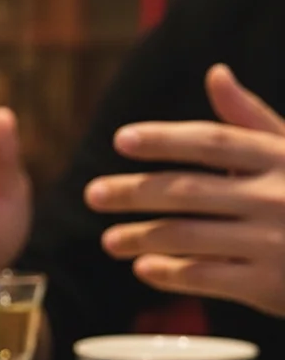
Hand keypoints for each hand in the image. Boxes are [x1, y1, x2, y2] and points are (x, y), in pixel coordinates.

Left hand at [86, 64, 284, 315]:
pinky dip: (169, 272)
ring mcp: (273, 242)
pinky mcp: (269, 285)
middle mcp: (277, 196)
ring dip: (140, 237)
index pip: (212, 142)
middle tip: (93, 195)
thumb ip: (251, 120)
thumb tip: (215, 73)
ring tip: (109, 241)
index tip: (121, 140)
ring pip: (188, 236)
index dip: (165, 139)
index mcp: (282, 158)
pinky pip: (205, 276)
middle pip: (188, 190)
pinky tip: (143, 268)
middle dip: (133, 192)